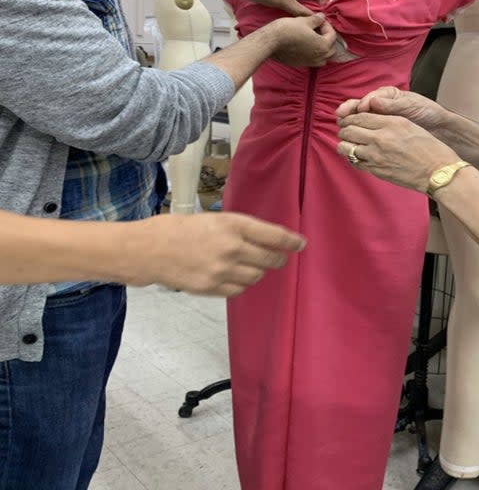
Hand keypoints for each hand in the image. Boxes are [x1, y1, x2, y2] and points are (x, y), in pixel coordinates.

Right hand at [125, 212, 304, 296]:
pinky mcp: (211, 287)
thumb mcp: (211, 218)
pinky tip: (236, 277)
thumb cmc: (176, 228)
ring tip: (254, 267)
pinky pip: (238, 290)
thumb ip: (236, 229)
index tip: (301, 244)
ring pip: (255, 277)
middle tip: (280, 258)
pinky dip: (242, 284)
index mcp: (231, 224)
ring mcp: (221, 270)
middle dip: (278, 259)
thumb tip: (260, 239)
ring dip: (259, 272)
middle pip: (268, 259)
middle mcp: (231, 247)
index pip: (273, 235)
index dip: (291, 241)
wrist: (146, 250)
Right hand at [268, 13, 337, 66]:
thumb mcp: (304, 20)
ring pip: (323, 57)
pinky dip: (313, 53)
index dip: (327, 25)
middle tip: (318, 28)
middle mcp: (319, 57)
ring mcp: (310, 62)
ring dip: (322, 48)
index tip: (319, 19)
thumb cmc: (287, 30)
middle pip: (331, 48)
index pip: (332, 35)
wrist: (271, 42)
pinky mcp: (301, 64)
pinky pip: (313, 60)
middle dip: (327, 38)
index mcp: (323, 46)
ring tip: (314, 38)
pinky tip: (306, 45)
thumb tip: (322, 17)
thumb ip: (316, 20)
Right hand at [336, 86, 444, 132]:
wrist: (439, 128)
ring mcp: (379, 120)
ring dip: (349, 124)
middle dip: (348, 112)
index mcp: (386, 96)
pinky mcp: (380, 133)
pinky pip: (365, 133)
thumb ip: (392, 104)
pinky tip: (351, 140)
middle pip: (358, 108)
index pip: (368, 98)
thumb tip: (373, 101)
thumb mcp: (411, 105)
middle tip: (340, 118)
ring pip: (359, 121)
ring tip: (342, 128)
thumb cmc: (427, 112)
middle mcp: (379, 107)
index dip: (360, 104)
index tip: (359, 109)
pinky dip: (357, 136)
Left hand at [337, 112, 458, 192]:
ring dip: (345, 143)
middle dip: (345, 129)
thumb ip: (387, 121)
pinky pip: (353, 161)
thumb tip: (368, 120)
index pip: (359, 116)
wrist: (437, 172)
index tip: (349, 119)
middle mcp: (380, 138)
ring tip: (350, 143)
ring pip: (345, 146)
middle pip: (348, 130)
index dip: (350, 117)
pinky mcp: (375, 170)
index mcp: (391, 123)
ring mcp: (376, 156)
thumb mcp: (409, 125)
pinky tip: (358, 155)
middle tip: (347, 130)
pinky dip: (351, 157)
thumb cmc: (429, 148)